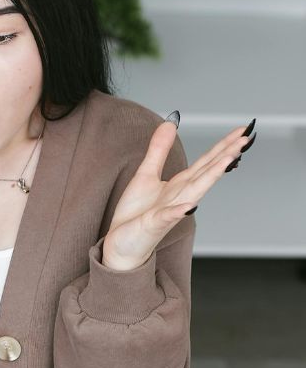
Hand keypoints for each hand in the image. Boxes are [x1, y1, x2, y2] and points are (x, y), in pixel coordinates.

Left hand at [103, 118, 253, 270]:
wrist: (122, 244)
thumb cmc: (137, 213)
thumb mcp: (145, 175)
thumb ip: (159, 150)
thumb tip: (170, 123)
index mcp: (179, 184)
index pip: (205, 162)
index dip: (222, 146)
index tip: (242, 130)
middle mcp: (180, 196)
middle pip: (206, 173)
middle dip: (225, 156)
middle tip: (246, 139)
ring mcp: (169, 211)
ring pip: (193, 192)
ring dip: (210, 177)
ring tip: (227, 160)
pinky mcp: (153, 224)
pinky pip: (166, 217)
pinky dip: (177, 211)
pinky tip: (187, 206)